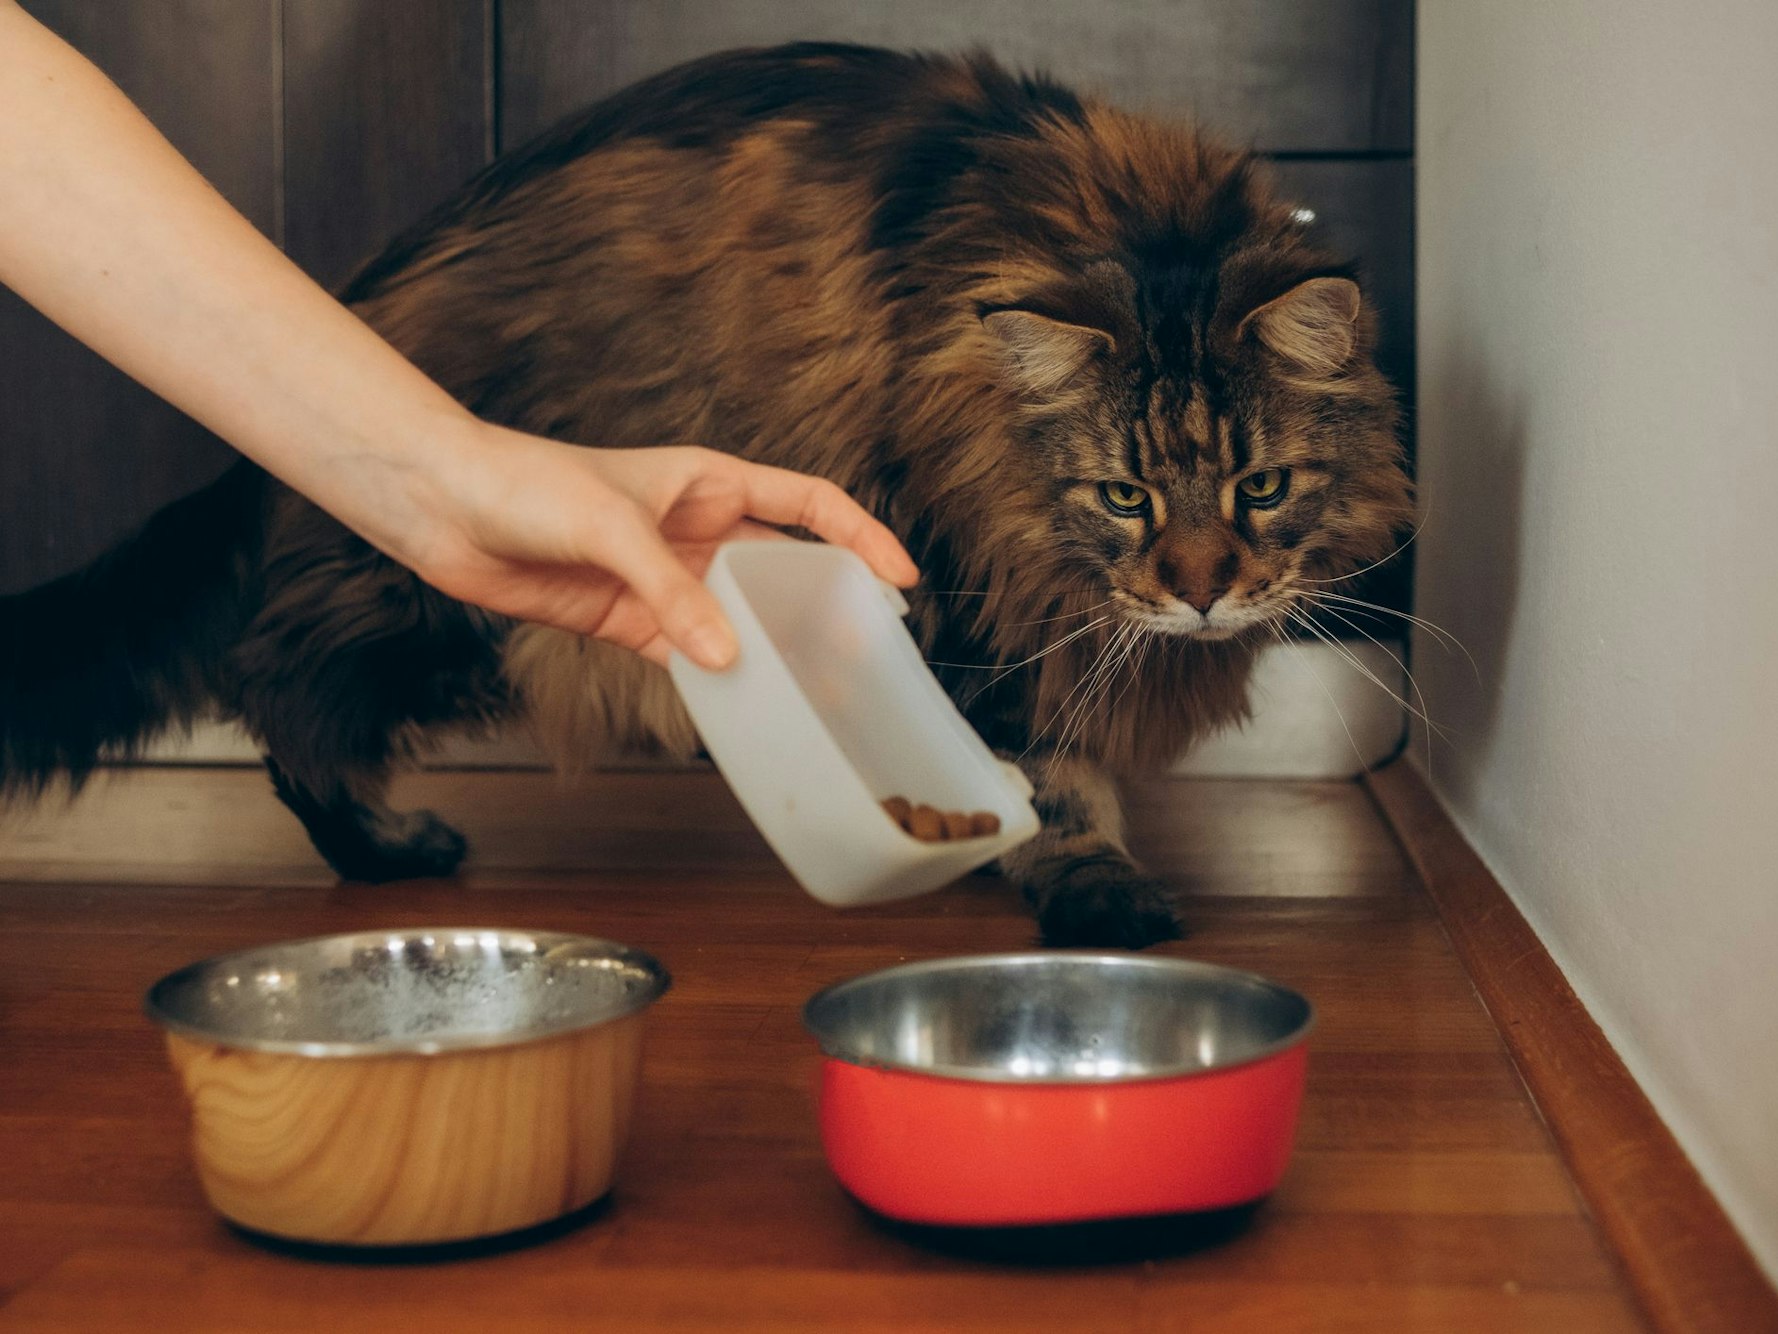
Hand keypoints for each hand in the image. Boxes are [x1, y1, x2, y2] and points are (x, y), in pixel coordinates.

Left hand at [376, 423, 917, 668]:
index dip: (860, 537)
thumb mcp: (613, 528)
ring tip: (812, 692)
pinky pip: (686, 655)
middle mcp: (696, 530)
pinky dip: (712, 681)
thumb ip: (673, 591)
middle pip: (782, 570)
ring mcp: (663, 579)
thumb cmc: (527, 483)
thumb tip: (728, 656)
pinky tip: (736, 706)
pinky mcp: (626, 620)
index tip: (900, 580)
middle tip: (863, 654)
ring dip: (770, 652)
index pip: (809, 504)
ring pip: (738, 620)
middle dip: (824, 607)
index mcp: (710, 482)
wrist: (445, 506)